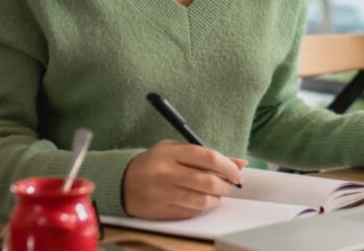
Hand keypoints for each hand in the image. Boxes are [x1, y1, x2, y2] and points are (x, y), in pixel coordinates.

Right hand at [122, 140, 246, 219]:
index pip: (209, 158)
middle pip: (208, 182)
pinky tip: (200, 200)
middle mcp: (167, 173)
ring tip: (216, 194)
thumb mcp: (177, 150)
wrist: (122, 181)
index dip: (228, 166)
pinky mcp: (161, 211)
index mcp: (172, 153)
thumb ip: (207, 155)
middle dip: (227, 185)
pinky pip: (191, 212)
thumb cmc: (155, 162)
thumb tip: (240, 163)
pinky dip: (202, 207)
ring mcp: (163, 194)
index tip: (237, 172)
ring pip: (202, 201)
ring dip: (216, 199)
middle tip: (231, 184)